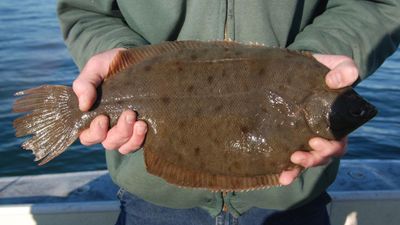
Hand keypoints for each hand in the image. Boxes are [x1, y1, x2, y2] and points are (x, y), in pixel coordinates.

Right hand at [74, 48, 147, 153]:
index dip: (94, 133)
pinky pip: (138, 144)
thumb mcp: (96, 67)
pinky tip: (145, 125)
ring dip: (131, 137)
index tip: (102, 118)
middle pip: (108, 143)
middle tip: (129, 113)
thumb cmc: (112, 64)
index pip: (88, 136)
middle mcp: (110, 127)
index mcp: (94, 115)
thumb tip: (83, 105)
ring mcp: (127, 129)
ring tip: (140, 122)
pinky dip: (140, 139)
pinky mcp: (141, 129)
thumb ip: (85, 83)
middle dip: (118, 133)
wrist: (137, 58)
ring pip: (124, 146)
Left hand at [279, 54, 358, 184]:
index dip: (330, 148)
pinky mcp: (287, 137)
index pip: (338, 143)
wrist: (298, 68)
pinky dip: (287, 170)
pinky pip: (288, 159)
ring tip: (290, 165)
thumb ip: (345, 70)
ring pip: (306, 161)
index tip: (316, 141)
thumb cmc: (323, 70)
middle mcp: (321, 135)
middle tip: (300, 154)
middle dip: (313, 159)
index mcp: (336, 123)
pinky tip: (281, 176)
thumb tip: (336, 81)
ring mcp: (303, 137)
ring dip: (299, 168)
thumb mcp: (339, 64)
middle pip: (322, 156)